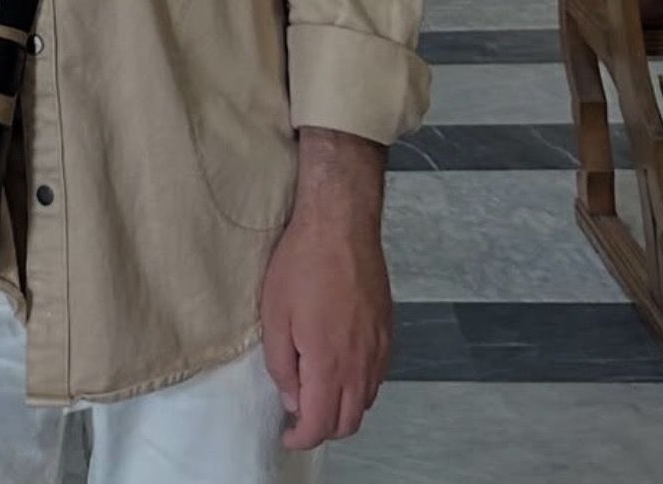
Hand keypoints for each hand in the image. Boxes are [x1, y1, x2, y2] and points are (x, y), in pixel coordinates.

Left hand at [260, 130, 390, 450]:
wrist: (340, 223)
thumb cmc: (302, 262)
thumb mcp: (274, 314)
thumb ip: (282, 365)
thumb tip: (293, 397)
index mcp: (329, 362)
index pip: (320, 424)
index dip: (301, 438)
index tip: (287, 433)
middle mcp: (361, 362)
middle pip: (349, 421)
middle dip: (323, 428)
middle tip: (299, 415)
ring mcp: (379, 347)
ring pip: (366, 400)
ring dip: (342, 407)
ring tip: (316, 389)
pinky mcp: (387, 330)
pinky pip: (377, 375)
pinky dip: (359, 385)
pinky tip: (340, 365)